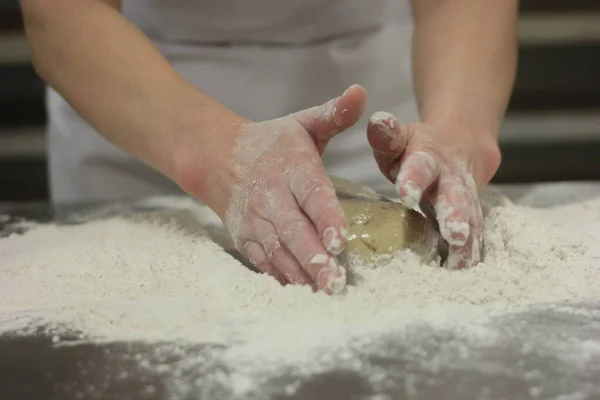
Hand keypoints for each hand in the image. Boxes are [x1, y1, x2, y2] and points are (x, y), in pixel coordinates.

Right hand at [178, 85, 366, 293]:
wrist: (218, 157)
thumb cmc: (271, 143)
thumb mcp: (302, 124)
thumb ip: (334, 113)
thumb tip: (361, 92)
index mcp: (291, 168)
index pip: (311, 194)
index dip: (325, 218)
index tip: (339, 240)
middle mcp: (272, 197)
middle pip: (294, 231)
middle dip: (314, 258)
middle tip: (336, 282)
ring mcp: (255, 220)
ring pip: (278, 251)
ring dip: (299, 274)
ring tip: (322, 293)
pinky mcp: (245, 237)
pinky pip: (263, 260)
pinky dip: (280, 277)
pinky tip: (300, 291)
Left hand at [366, 112, 500, 268]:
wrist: (461, 146)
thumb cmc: (416, 148)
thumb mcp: (400, 137)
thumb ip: (387, 135)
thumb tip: (376, 121)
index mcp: (428, 157)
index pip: (421, 166)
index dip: (413, 179)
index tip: (405, 194)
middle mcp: (451, 179)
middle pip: (455, 196)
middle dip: (455, 215)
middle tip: (454, 234)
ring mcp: (466, 200)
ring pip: (471, 220)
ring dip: (468, 241)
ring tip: (462, 264)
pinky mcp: (473, 218)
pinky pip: (476, 237)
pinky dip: (473, 255)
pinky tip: (466, 274)